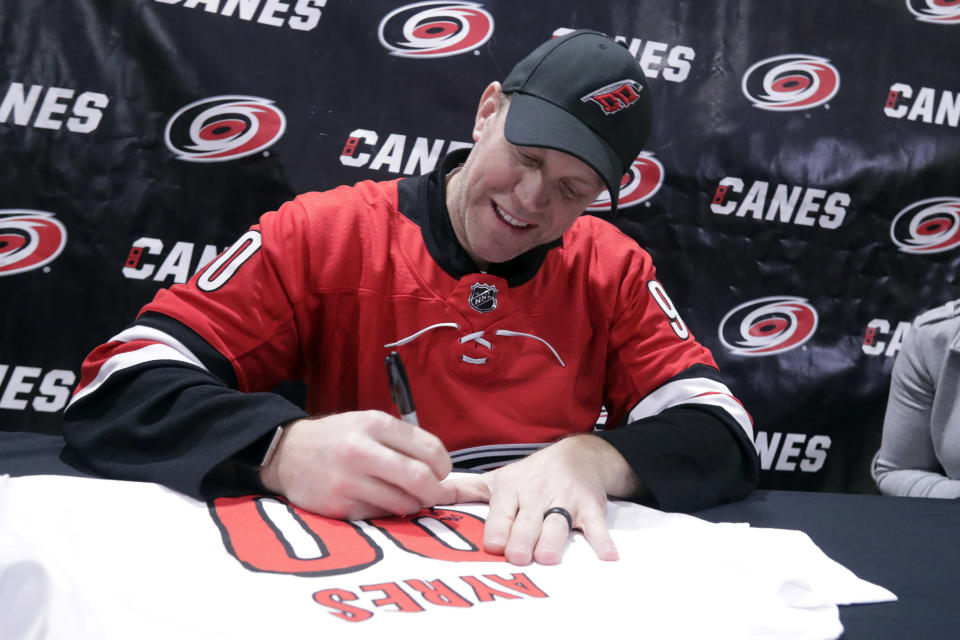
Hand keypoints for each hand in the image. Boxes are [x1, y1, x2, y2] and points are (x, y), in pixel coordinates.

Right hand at [259, 411, 451, 519]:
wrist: (287, 454)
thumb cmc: (338, 438)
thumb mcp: (368, 423)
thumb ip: (404, 441)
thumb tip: (443, 470)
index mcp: (374, 424)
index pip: (429, 449)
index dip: (444, 466)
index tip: (442, 472)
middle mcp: (360, 451)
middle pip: (420, 478)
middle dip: (435, 490)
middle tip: (433, 492)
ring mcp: (348, 481)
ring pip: (403, 502)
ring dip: (412, 503)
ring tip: (405, 496)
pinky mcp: (338, 507)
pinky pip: (380, 515)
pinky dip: (386, 511)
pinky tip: (377, 500)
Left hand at [441, 435, 640, 564]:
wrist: (577, 455)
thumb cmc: (530, 476)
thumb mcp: (497, 479)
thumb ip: (463, 491)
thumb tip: (425, 494)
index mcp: (511, 489)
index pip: (502, 508)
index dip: (498, 525)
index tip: (493, 543)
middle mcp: (537, 494)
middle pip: (529, 519)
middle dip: (524, 536)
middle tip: (519, 555)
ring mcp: (565, 499)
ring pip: (558, 521)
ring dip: (554, 539)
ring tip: (548, 556)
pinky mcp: (590, 506)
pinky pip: (596, 524)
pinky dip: (602, 540)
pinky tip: (607, 555)